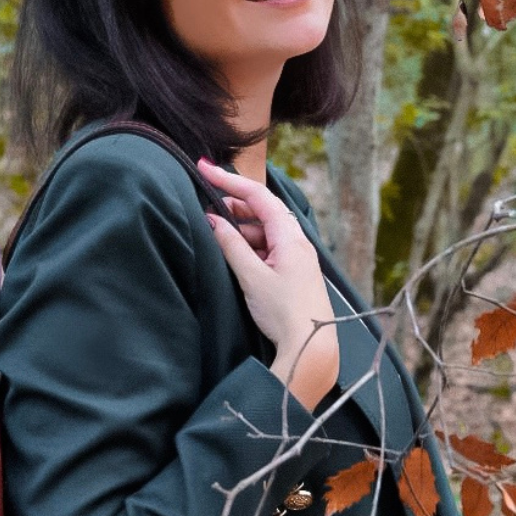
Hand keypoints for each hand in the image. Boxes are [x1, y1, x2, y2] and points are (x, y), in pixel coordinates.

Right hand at [198, 159, 338, 412]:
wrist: (311, 347)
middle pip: (262, 210)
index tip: (205, 168)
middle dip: (233, 204)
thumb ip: (231, 245)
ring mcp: (296, 257)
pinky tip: (233, 253)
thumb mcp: (251, 277)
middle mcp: (297, 242)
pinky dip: (248, 245)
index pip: (258, 196)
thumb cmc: (285, 313)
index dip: (230, 179)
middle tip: (205, 202)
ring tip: (215, 231)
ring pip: (263, 231)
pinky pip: (267, 248)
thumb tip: (213, 220)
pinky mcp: (292, 273)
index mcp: (290, 237)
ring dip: (239, 228)